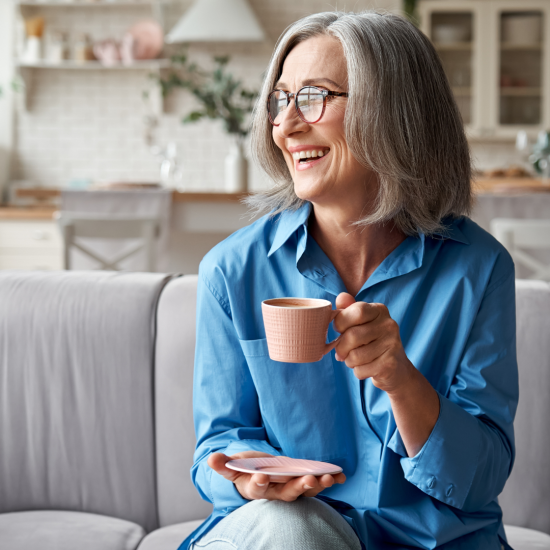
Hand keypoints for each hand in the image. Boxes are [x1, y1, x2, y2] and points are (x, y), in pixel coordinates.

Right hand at [207, 451, 345, 501]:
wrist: (258, 475)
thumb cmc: (245, 470)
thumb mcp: (233, 467)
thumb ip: (224, 465)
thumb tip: (211, 459)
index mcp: (255, 488)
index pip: (257, 489)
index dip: (259, 484)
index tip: (262, 477)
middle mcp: (275, 492)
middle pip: (287, 493)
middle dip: (298, 487)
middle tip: (308, 480)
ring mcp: (291, 488)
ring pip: (305, 490)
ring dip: (317, 485)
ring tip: (328, 478)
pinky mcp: (302, 483)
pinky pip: (317, 484)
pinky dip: (329, 480)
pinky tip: (340, 476)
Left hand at [333, 292, 414, 393]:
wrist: (396, 368)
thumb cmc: (372, 342)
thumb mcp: (361, 323)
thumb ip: (349, 309)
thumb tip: (341, 296)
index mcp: (380, 310)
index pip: (356, 311)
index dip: (341, 322)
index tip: (340, 330)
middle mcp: (389, 325)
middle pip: (352, 336)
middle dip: (341, 348)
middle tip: (342, 352)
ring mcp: (392, 344)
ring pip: (354, 356)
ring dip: (349, 361)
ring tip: (355, 359)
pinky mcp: (390, 364)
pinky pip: (361, 370)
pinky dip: (358, 371)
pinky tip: (366, 367)